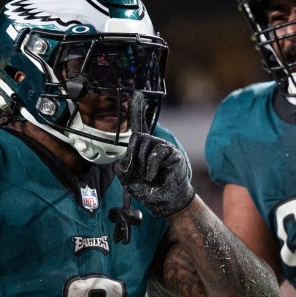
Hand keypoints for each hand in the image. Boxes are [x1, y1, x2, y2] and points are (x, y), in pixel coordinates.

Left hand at [115, 93, 193, 217]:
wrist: (164, 202)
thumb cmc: (147, 189)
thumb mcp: (128, 178)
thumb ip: (123, 165)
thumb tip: (129, 156)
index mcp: (141, 148)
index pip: (138, 125)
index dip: (137, 109)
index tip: (137, 94)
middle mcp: (152, 143)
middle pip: (136, 138)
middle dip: (133, 158)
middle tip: (138, 173)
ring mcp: (163, 147)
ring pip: (145, 146)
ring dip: (142, 165)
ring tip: (148, 177)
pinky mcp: (172, 153)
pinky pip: (155, 153)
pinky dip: (150, 167)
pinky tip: (152, 176)